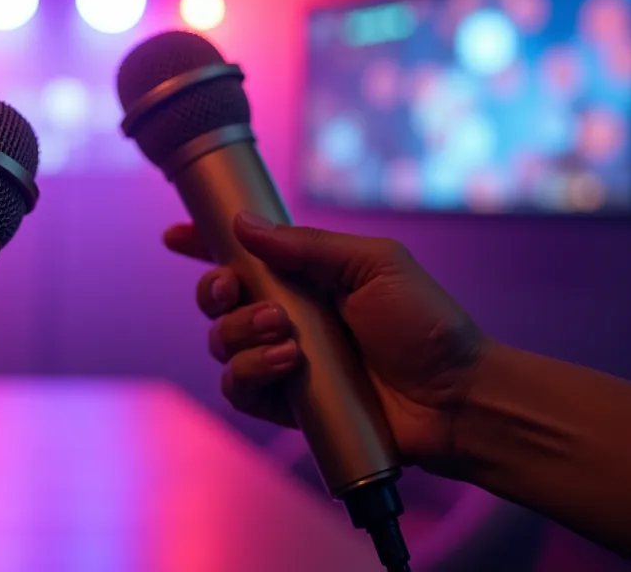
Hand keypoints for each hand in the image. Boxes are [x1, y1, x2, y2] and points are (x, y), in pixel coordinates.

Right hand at [164, 212, 491, 468]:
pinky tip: (288, 366)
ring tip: (286, 335)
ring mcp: (282, 362)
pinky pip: (238, 389)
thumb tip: (243, 224)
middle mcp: (287, 317)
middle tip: (240, 292)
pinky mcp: (285, 405)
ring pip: (221, 344)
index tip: (176, 236)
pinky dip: (251, 373)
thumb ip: (307, 246)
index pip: (242, 257)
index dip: (202, 246)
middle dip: (215, 292)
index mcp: (306, 278)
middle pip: (217, 301)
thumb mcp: (373, 264)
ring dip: (240, 334)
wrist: (454, 396)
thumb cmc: (426, 324)